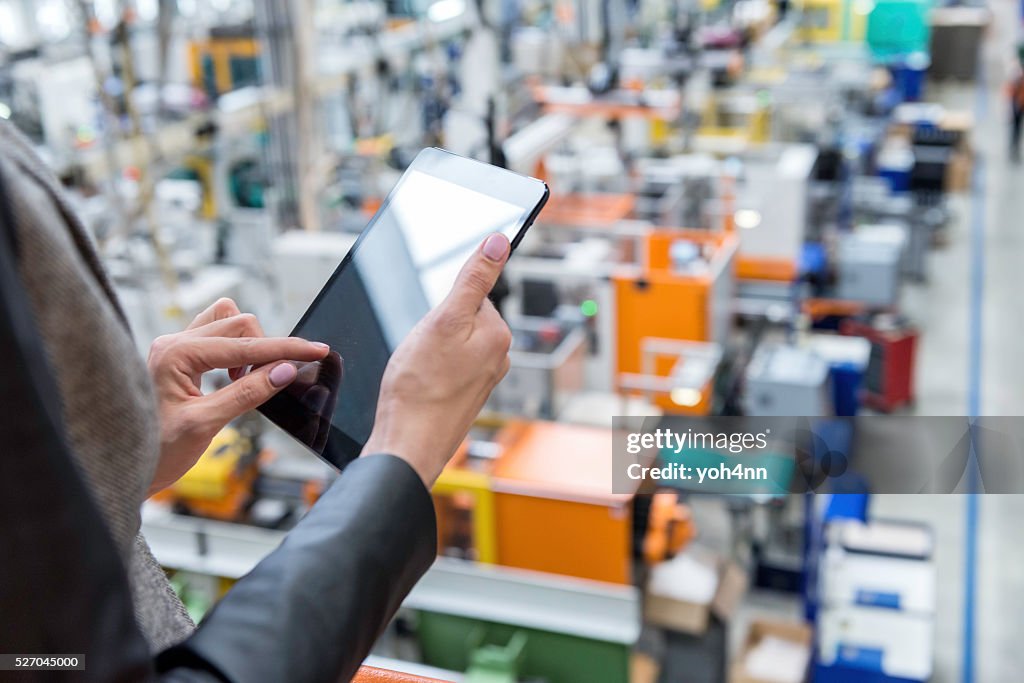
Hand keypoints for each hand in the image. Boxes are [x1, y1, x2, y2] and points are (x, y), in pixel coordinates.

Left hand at [146, 298, 329, 495]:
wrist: (123, 467)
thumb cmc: (156, 451)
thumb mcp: (206, 425)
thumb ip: (248, 393)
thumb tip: (285, 370)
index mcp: (176, 354)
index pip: (245, 345)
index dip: (286, 349)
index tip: (317, 350)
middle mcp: (173, 342)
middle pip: (239, 323)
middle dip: (266, 349)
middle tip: (275, 381)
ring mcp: (175, 347)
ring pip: (228, 322)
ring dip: (249, 345)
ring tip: (247, 380)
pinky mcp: (180, 357)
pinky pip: (217, 335)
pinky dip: (236, 350)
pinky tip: (236, 378)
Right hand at [362, 234, 512, 486]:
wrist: (407, 446)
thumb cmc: (419, 388)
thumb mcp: (443, 320)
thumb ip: (474, 279)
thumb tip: (500, 241)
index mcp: (499, 334)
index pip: (470, 295)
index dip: (441, 306)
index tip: (430, 329)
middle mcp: (498, 357)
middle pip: (460, 319)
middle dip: (435, 327)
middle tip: (420, 352)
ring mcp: (482, 379)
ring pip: (449, 344)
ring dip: (429, 350)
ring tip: (417, 371)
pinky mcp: (465, 396)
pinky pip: (444, 368)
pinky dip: (428, 371)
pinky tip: (418, 385)